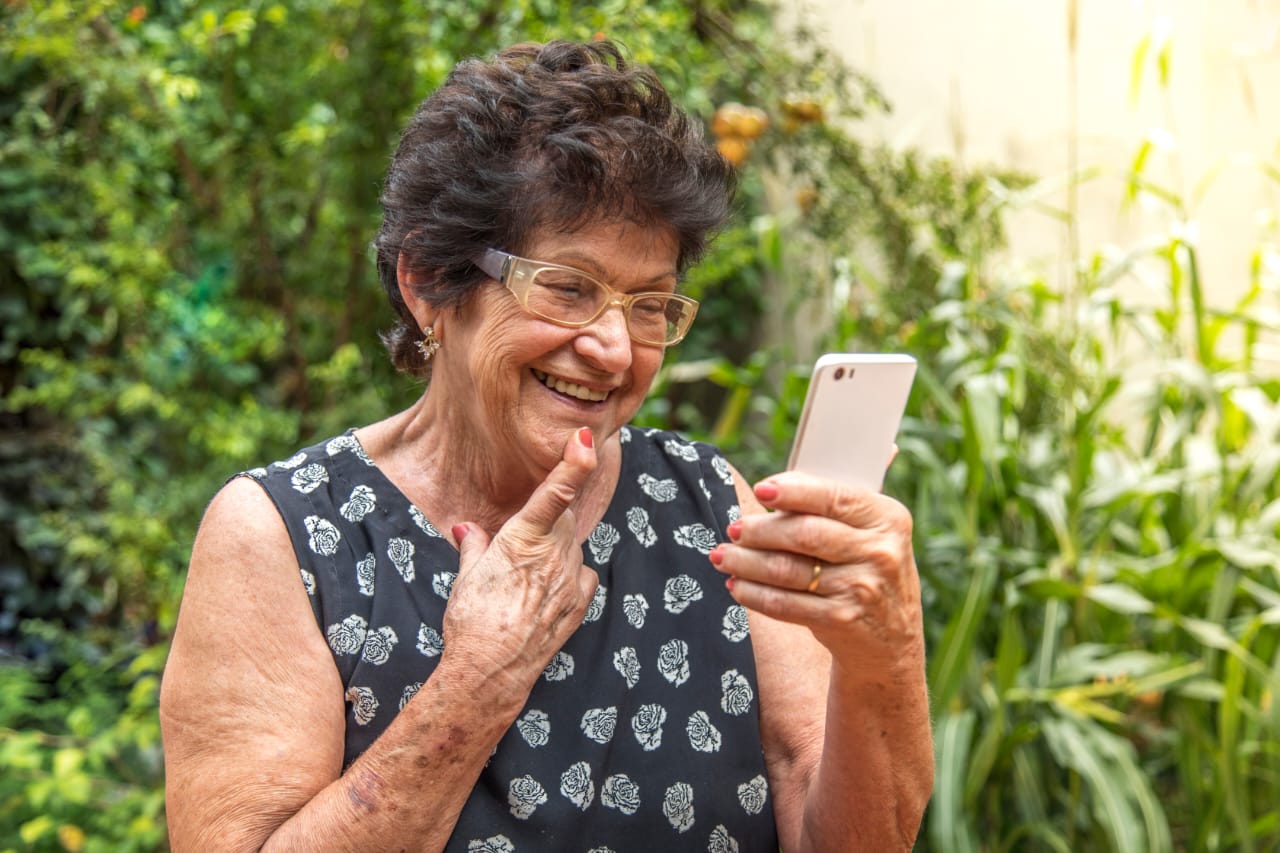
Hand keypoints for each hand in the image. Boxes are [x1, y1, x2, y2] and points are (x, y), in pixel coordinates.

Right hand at [439, 427, 600, 702]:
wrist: (491, 672)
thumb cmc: (471, 621)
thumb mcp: (466, 577)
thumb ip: (474, 545)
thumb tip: (466, 528)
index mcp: (523, 539)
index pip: (555, 492)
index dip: (574, 463)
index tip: (585, 440)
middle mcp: (554, 555)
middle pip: (562, 518)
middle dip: (547, 520)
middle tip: (521, 540)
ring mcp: (570, 580)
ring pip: (571, 546)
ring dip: (555, 549)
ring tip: (524, 577)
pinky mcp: (578, 604)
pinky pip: (581, 574)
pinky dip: (568, 574)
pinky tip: (546, 589)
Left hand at [710, 470, 922, 677]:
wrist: (890, 642)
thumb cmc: (869, 571)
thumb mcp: (875, 533)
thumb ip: (847, 497)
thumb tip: (829, 444)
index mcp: (888, 518)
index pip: (835, 497)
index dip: (794, 492)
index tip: (762, 490)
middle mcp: (880, 553)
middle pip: (805, 534)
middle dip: (759, 531)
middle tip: (733, 528)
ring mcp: (861, 589)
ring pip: (787, 570)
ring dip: (746, 562)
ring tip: (722, 556)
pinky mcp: (841, 621)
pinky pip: (784, 603)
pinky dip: (753, 594)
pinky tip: (736, 586)